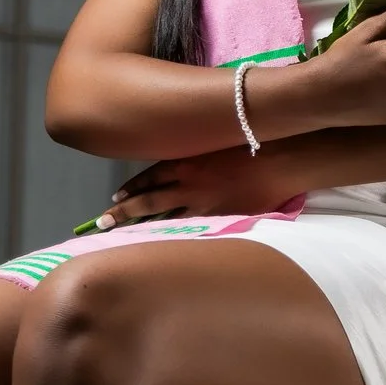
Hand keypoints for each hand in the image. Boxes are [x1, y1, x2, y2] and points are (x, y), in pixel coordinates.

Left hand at [90, 145, 300, 229]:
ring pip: (168, 218)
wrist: (282, 159)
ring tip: (128, 237)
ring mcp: (205, 204)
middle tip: (103, 221)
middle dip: (124, 212)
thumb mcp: (215, 142)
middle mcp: (189, 184)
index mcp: (186, 162)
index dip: (131, 188)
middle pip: (149, 201)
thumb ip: (196, 155)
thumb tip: (183, 162)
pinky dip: (179, 235)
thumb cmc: (253, 144)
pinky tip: (170, 243)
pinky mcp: (223, 217)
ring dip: (147, 227)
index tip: (116, 196)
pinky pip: (195, 228)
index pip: (149, 177)